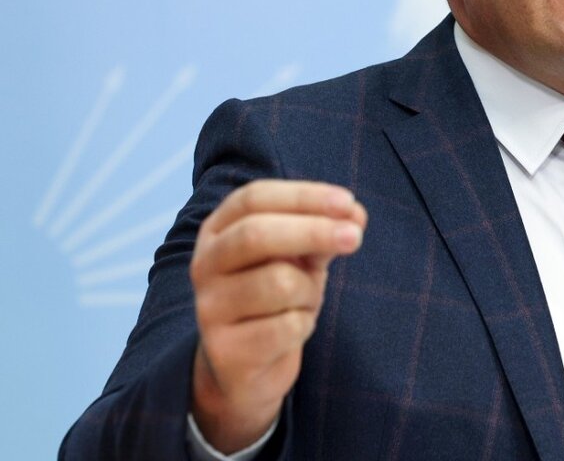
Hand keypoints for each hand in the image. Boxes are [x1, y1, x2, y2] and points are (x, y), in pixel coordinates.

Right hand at [188, 180, 365, 452]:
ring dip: (309, 291)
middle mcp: (204, 264)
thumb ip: (322, 234)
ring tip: (303, 303)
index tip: (348, 202)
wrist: (247, 370)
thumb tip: (354, 216)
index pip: (254, 198)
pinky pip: (286, 326)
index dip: (304, 196)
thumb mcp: (300, 258)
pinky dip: (304, 325)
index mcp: (218, 231)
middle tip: (356, 237)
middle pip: (256, 234)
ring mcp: (209, 308)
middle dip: (313, 231)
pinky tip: (291, 331)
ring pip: (278, 282)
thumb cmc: (277, 300)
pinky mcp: (224, 350)